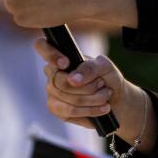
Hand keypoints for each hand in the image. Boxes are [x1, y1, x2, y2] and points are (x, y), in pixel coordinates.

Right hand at [35, 38, 155, 152]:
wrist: (115, 100)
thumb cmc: (107, 78)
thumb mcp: (104, 67)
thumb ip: (90, 68)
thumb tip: (72, 79)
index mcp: (62, 56)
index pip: (42, 46)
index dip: (51, 55)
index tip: (65, 63)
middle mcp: (52, 73)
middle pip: (61, 82)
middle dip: (88, 86)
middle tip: (102, 84)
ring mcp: (52, 92)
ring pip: (68, 98)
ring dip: (93, 99)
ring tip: (105, 95)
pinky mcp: (56, 109)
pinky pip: (70, 111)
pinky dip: (90, 110)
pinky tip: (102, 108)